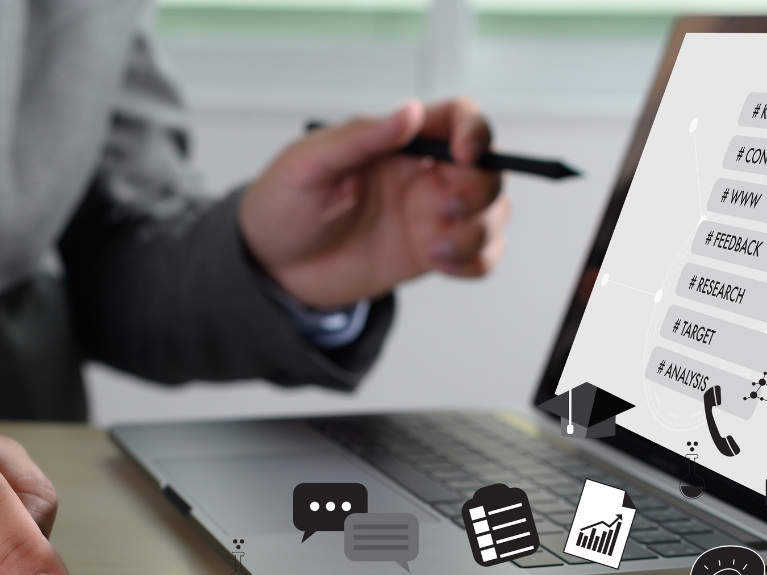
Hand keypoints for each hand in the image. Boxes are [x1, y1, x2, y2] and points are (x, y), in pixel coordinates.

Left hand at [239, 97, 510, 308]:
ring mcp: (431, 216)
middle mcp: (423, 175)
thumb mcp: (308, 164)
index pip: (459, 119)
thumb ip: (360, 138)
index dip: (476, 131)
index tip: (465, 155)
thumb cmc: (282, 206)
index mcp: (399, 141)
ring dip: (479, 230)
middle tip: (443, 207)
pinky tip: (443, 264)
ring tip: (436, 248)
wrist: (273, 269)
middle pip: (488, 169)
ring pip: (492, 214)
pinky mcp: (431, 255)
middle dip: (479, 189)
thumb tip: (408, 113)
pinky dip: (477, 261)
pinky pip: (480, 255)